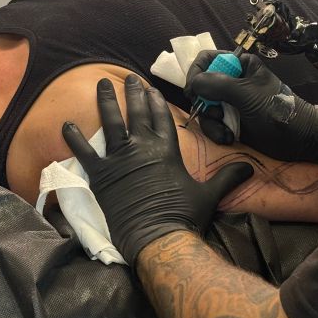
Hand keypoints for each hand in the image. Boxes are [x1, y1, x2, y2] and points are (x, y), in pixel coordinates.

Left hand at [62, 75, 252, 264]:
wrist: (158, 239)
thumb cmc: (184, 216)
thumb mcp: (210, 194)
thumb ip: (228, 177)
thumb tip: (250, 168)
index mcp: (166, 150)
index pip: (161, 117)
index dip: (155, 100)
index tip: (150, 89)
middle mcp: (142, 148)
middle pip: (136, 113)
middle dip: (132, 93)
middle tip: (128, 78)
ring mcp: (119, 160)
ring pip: (110, 122)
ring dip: (106, 102)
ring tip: (102, 85)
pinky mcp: (101, 176)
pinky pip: (84, 152)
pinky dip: (74, 138)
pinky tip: (67, 124)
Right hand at [186, 51, 317, 164]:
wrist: (300, 139)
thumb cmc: (277, 110)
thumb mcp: (247, 94)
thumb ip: (218, 84)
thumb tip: (192, 84)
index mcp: (239, 66)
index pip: (206, 60)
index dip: (196, 74)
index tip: (194, 92)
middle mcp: (232, 82)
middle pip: (200, 87)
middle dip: (204, 104)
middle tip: (215, 115)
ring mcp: (230, 103)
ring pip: (204, 109)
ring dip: (210, 123)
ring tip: (225, 133)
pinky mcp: (231, 122)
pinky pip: (212, 125)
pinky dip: (216, 133)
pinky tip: (228, 138)